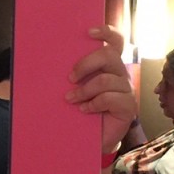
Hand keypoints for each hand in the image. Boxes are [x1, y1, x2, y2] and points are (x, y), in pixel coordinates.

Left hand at [65, 25, 137, 151]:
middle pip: (108, 55)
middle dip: (86, 64)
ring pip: (106, 79)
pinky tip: (85, 110)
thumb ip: (70, 77)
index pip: (116, 42)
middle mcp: (119, 75)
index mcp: (108, 67)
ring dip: (85, 90)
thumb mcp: (72, 91)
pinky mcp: (127, 106)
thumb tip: (46, 63)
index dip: (107, 33)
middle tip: (70, 79)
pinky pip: (111, 98)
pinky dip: (94, 104)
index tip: (88, 32)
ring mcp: (125, 90)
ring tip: (72, 100)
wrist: (87, 141)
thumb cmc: (78, 114)